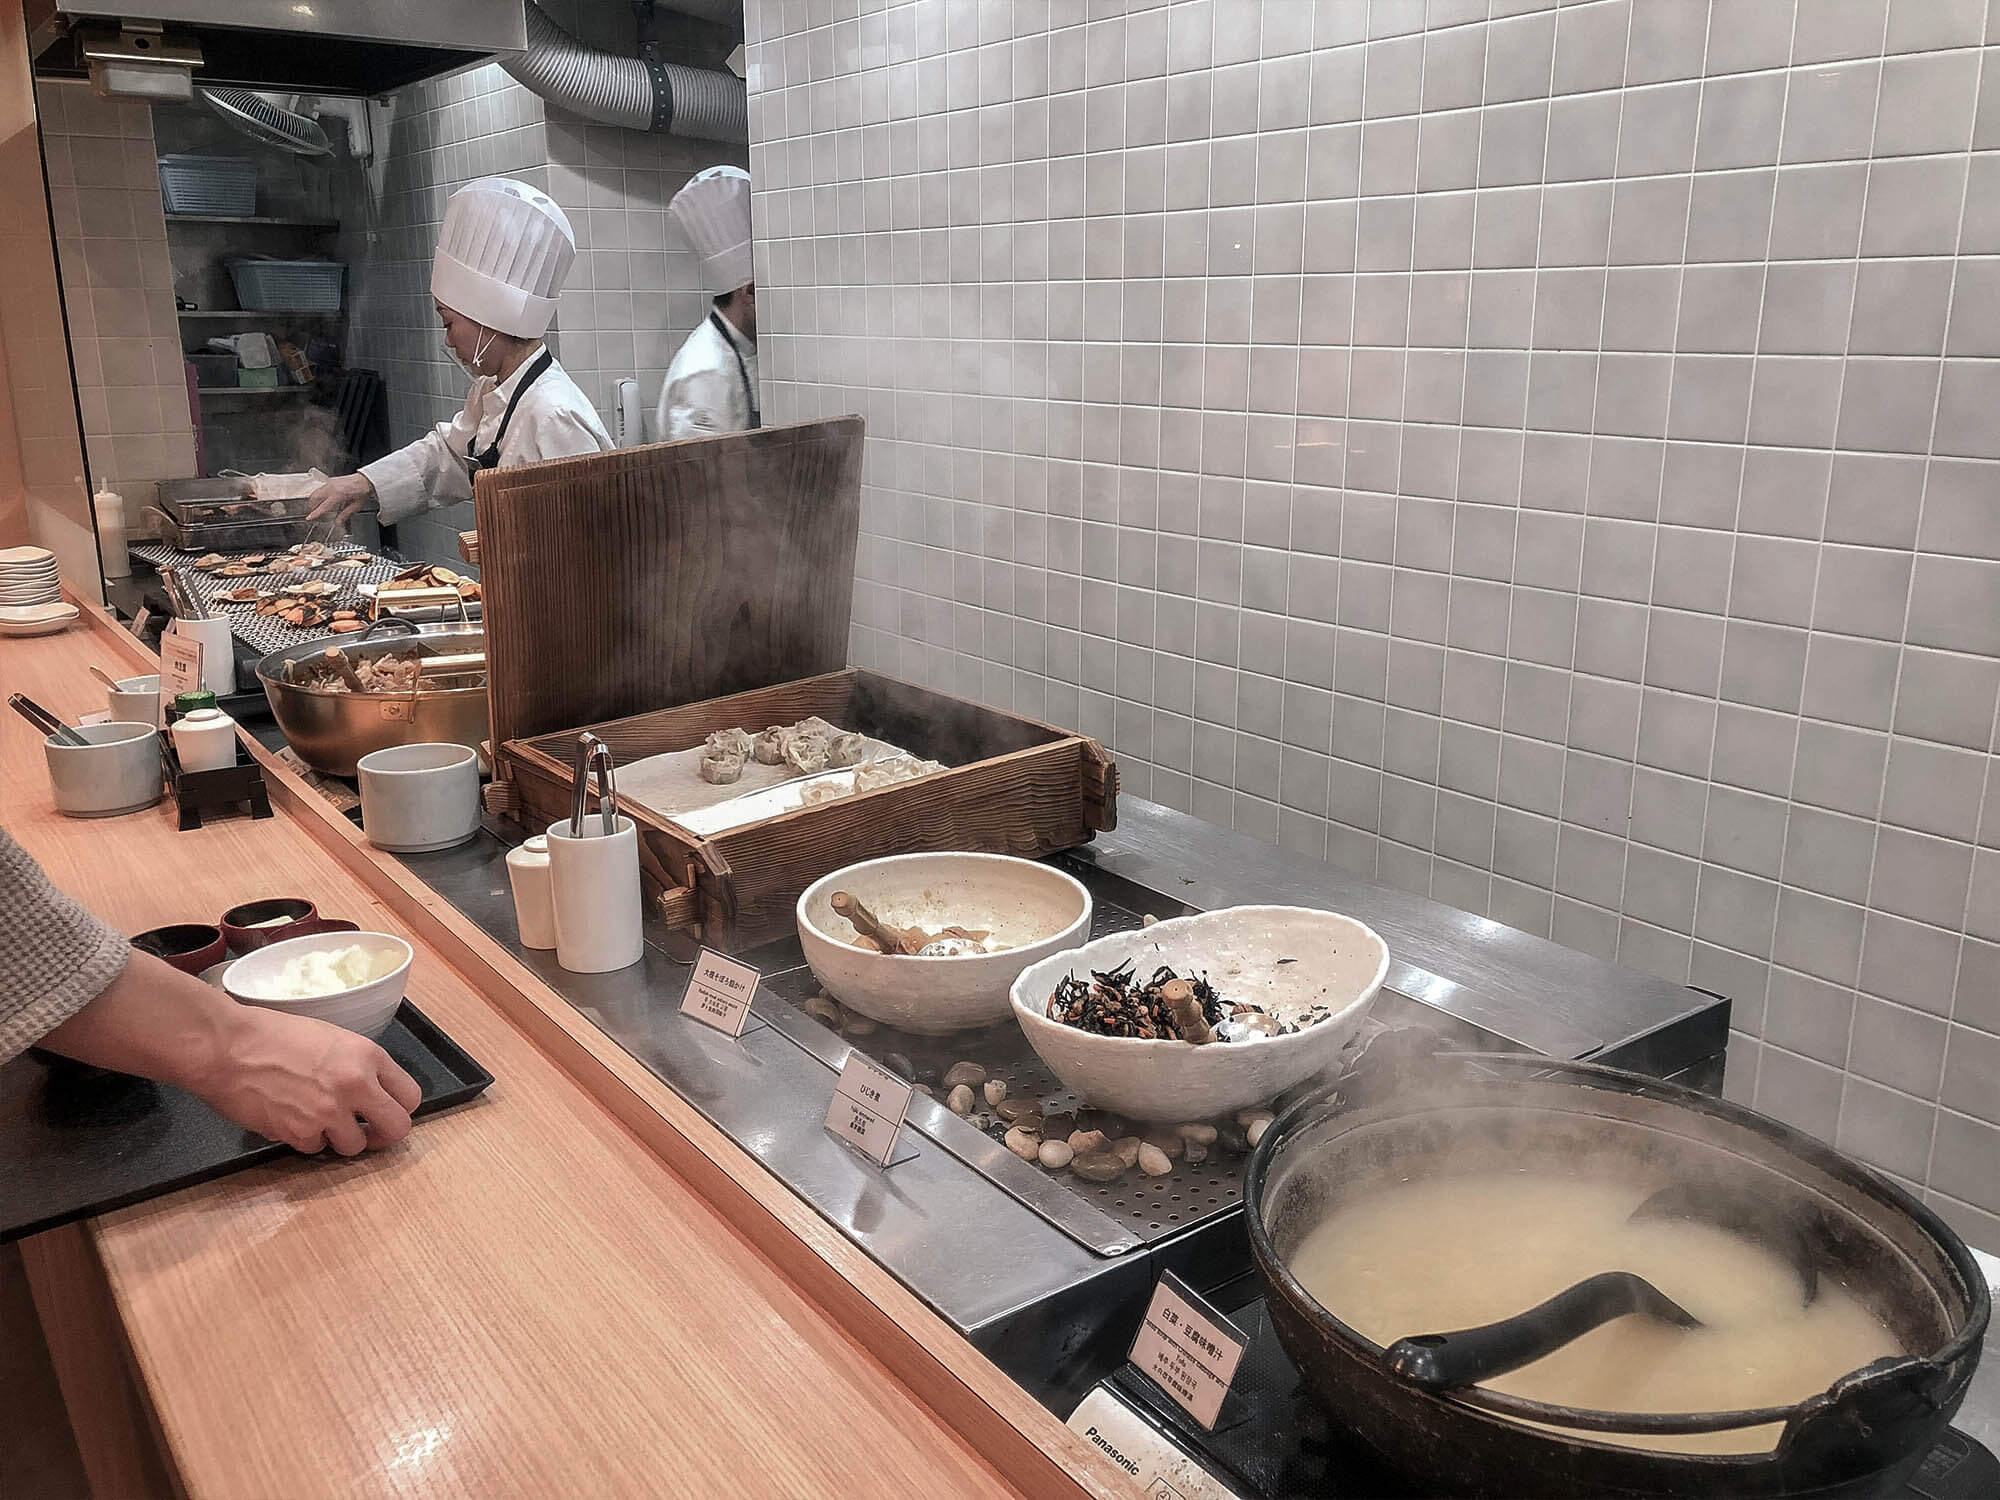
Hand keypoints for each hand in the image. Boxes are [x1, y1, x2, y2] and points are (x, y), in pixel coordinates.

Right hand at [191, 1006, 421, 1154]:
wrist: (227, 1046)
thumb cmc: (273, 1035)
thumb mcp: (331, 1038)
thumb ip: (358, 1065)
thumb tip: (374, 1091)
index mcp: (368, 1056)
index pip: (410, 1096)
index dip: (399, 1108)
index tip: (387, 1113)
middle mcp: (355, 1085)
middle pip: (396, 1129)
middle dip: (383, 1136)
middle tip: (369, 1134)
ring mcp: (328, 1112)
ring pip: (354, 1146)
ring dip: (339, 1139)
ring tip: (318, 1121)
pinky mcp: (299, 1132)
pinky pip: (314, 1149)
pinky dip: (304, 1140)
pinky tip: (290, 1119)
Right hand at [306, 472, 375, 526]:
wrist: (365, 480)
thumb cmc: (362, 491)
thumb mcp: (356, 506)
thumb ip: (345, 514)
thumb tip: (338, 522)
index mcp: (338, 495)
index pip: (323, 506)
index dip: (315, 513)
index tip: (309, 518)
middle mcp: (332, 488)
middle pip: (315, 498)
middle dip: (312, 506)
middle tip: (315, 513)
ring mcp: (330, 483)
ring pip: (316, 492)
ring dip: (314, 500)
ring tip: (318, 507)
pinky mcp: (331, 480)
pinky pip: (320, 488)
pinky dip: (318, 495)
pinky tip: (324, 499)